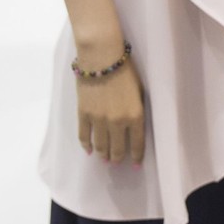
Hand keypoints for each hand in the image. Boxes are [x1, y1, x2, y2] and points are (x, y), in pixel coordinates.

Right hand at [75, 45, 145, 165]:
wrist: (102, 58)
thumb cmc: (126, 70)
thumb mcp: (140, 90)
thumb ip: (137, 109)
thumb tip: (134, 124)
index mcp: (135, 115)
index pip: (137, 143)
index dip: (137, 156)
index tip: (136, 165)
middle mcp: (117, 122)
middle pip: (117, 148)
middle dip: (117, 158)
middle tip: (116, 163)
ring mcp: (98, 120)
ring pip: (100, 145)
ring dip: (103, 154)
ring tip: (104, 159)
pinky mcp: (83, 114)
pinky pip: (84, 135)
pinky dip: (86, 145)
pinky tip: (89, 150)